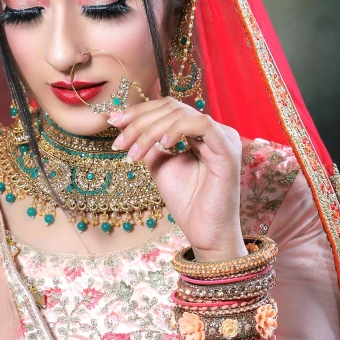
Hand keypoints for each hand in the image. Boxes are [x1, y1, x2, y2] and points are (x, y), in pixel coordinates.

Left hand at [109, 98, 247, 260]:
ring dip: (149, 130)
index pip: (167, 108)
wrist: (204, 232)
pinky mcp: (227, 149)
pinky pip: (202, 124)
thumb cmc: (186, 202)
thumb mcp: (159, 165)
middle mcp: (213, 130)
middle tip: (119, 142)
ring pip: (180, 114)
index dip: (138, 112)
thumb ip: (148, 142)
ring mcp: (223, 137)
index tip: (112, 121)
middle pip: (171, 107)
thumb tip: (123, 122)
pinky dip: (176, 130)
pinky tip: (162, 146)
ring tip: (134, 154)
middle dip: (139, 121)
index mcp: (199, 132)